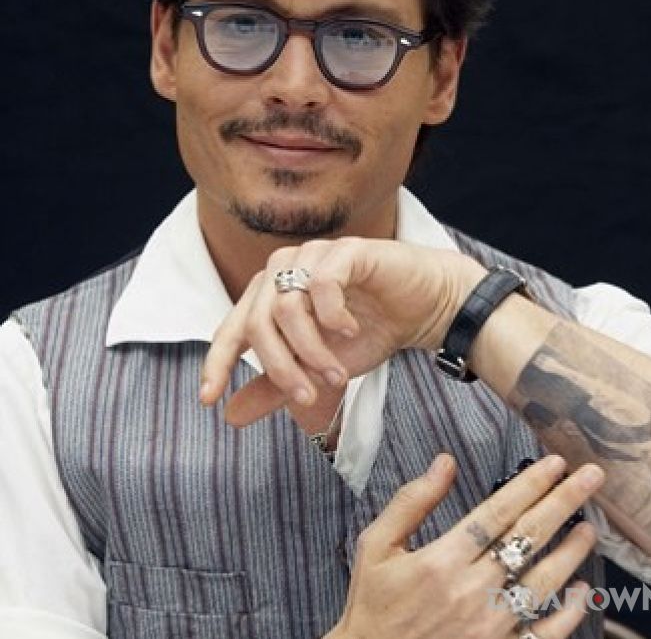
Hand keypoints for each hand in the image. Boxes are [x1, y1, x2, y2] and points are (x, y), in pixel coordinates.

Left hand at [200, 237, 485, 423]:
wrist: (422, 309)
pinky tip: (350, 328)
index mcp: (271, 294)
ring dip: (310, 350)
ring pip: (287, 306)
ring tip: (337, 374)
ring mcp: (314, 255)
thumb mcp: (318, 369)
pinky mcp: (347, 250)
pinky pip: (322, 283)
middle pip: (258, 322)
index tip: (209, 399)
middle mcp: (285, 270)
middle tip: (308, 398)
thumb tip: (230, 417)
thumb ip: (277, 387)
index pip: (232, 327)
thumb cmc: (370, 332)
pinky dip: (332, 316)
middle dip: (281, 368)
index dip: (218, 362)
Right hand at [326, 454, 601, 638]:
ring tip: (591, 526)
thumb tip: (445, 462)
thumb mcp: (376, 546)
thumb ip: (411, 502)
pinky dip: (569, 613)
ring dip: (572, 552)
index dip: (530, 485)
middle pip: (528, 539)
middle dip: (564, 502)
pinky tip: (584, 589)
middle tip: (592, 477)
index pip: (497, 513)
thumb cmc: (373, 603)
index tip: (555, 462)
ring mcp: (491, 627)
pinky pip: (545, 634)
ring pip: (544, 582)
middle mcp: (472, 591)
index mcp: (441, 560)